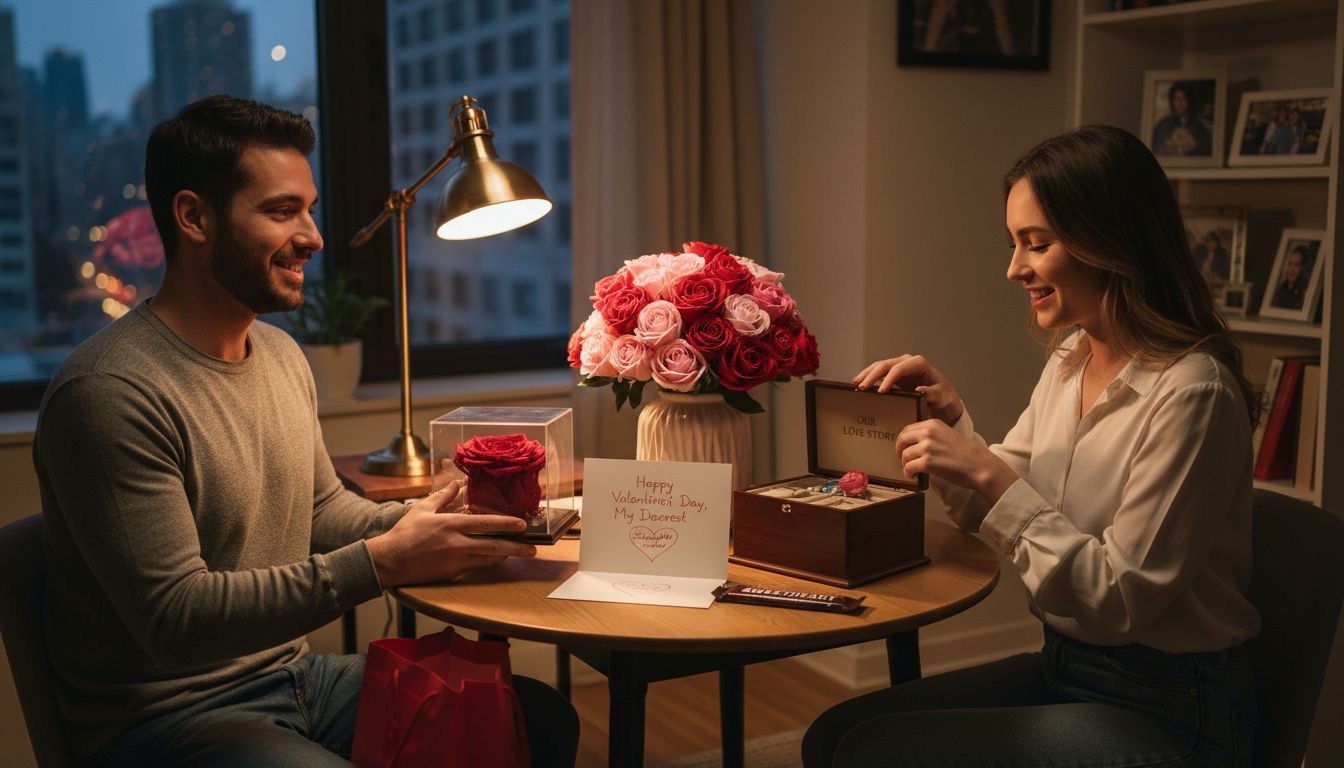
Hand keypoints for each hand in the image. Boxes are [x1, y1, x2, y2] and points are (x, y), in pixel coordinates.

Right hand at [366, 481, 536, 587]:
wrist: (389, 561)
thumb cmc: (405, 533)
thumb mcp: (423, 509)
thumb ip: (444, 496)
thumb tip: (458, 483)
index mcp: (451, 525)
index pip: (486, 524)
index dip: (507, 525)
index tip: (523, 525)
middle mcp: (457, 544)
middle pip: (494, 547)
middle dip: (517, 548)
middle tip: (533, 549)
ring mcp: (455, 561)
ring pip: (488, 560)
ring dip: (504, 556)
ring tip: (518, 551)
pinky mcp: (452, 573)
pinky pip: (476, 567)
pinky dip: (488, 562)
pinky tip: (495, 557)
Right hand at [854, 354, 963, 423]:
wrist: (943, 399)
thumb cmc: (944, 396)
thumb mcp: (941, 395)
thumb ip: (931, 392)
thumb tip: (919, 389)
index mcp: (919, 364)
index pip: (899, 368)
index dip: (888, 379)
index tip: (881, 392)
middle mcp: (908, 362)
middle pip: (886, 365)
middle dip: (872, 375)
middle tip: (861, 387)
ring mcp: (900, 367)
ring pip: (880, 366)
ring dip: (867, 374)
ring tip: (856, 383)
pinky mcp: (895, 375)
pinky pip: (880, 373)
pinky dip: (870, 377)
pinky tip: (860, 383)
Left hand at [895, 419, 1017, 504]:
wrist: (979, 466)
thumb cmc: (967, 454)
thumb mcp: (948, 435)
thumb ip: (932, 435)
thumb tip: (915, 443)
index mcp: (933, 424)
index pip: (908, 429)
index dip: (903, 440)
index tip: (903, 448)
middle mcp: (928, 433)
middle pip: (902, 440)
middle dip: (899, 451)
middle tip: (903, 459)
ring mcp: (927, 447)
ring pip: (904, 455)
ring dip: (906, 464)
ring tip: (912, 470)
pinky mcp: (927, 462)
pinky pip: (908, 468)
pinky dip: (908, 473)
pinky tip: (914, 476)